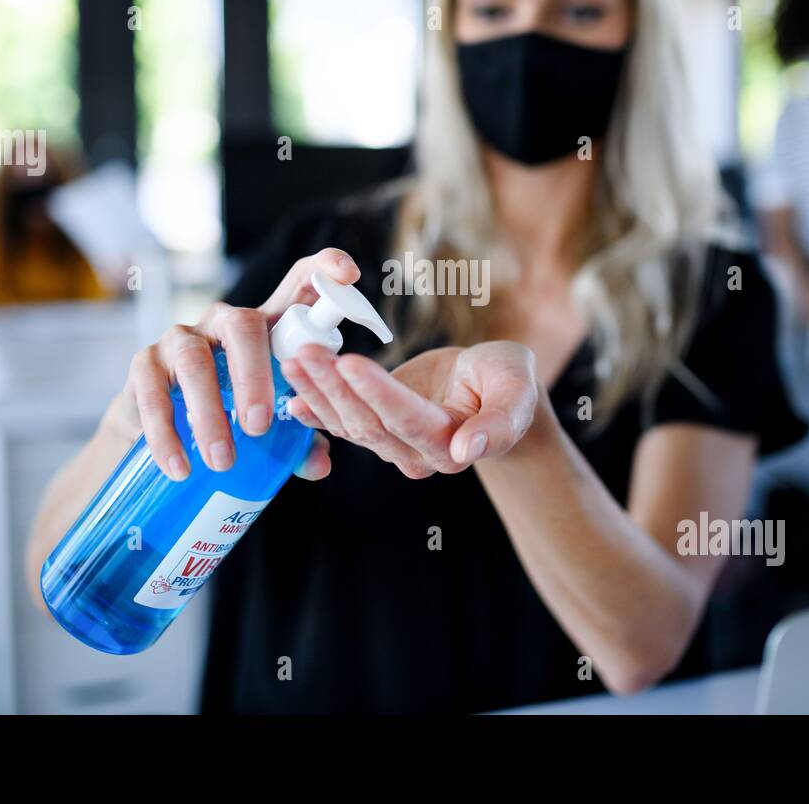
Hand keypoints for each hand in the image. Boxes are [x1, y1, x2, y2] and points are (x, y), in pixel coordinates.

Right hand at [111, 248, 357, 481]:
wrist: (165, 437)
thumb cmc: (232, 419)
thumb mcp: (271, 431)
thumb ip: (299, 444)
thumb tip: (320, 464)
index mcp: (267, 330)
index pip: (298, 285)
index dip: (322, 271)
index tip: (348, 275)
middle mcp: (224, 323)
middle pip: (243, 325)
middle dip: (253, 375)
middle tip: (259, 427)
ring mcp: (182, 339)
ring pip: (193, 360)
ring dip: (207, 412)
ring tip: (222, 461)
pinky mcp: (144, 364)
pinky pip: (151, 391)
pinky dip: (165, 433)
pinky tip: (180, 467)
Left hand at [281, 341, 539, 478]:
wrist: (492, 389)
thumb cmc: (508, 382)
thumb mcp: (517, 392)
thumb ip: (500, 423)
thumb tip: (468, 449)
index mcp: (451, 444)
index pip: (408, 420)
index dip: (378, 393)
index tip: (350, 362)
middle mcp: (416, 454)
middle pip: (369, 422)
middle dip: (334, 388)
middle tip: (307, 354)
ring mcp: (393, 446)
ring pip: (349, 423)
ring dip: (317, 393)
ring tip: (293, 360)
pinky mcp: (376, 429)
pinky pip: (341, 422)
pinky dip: (315, 408)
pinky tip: (291, 394)